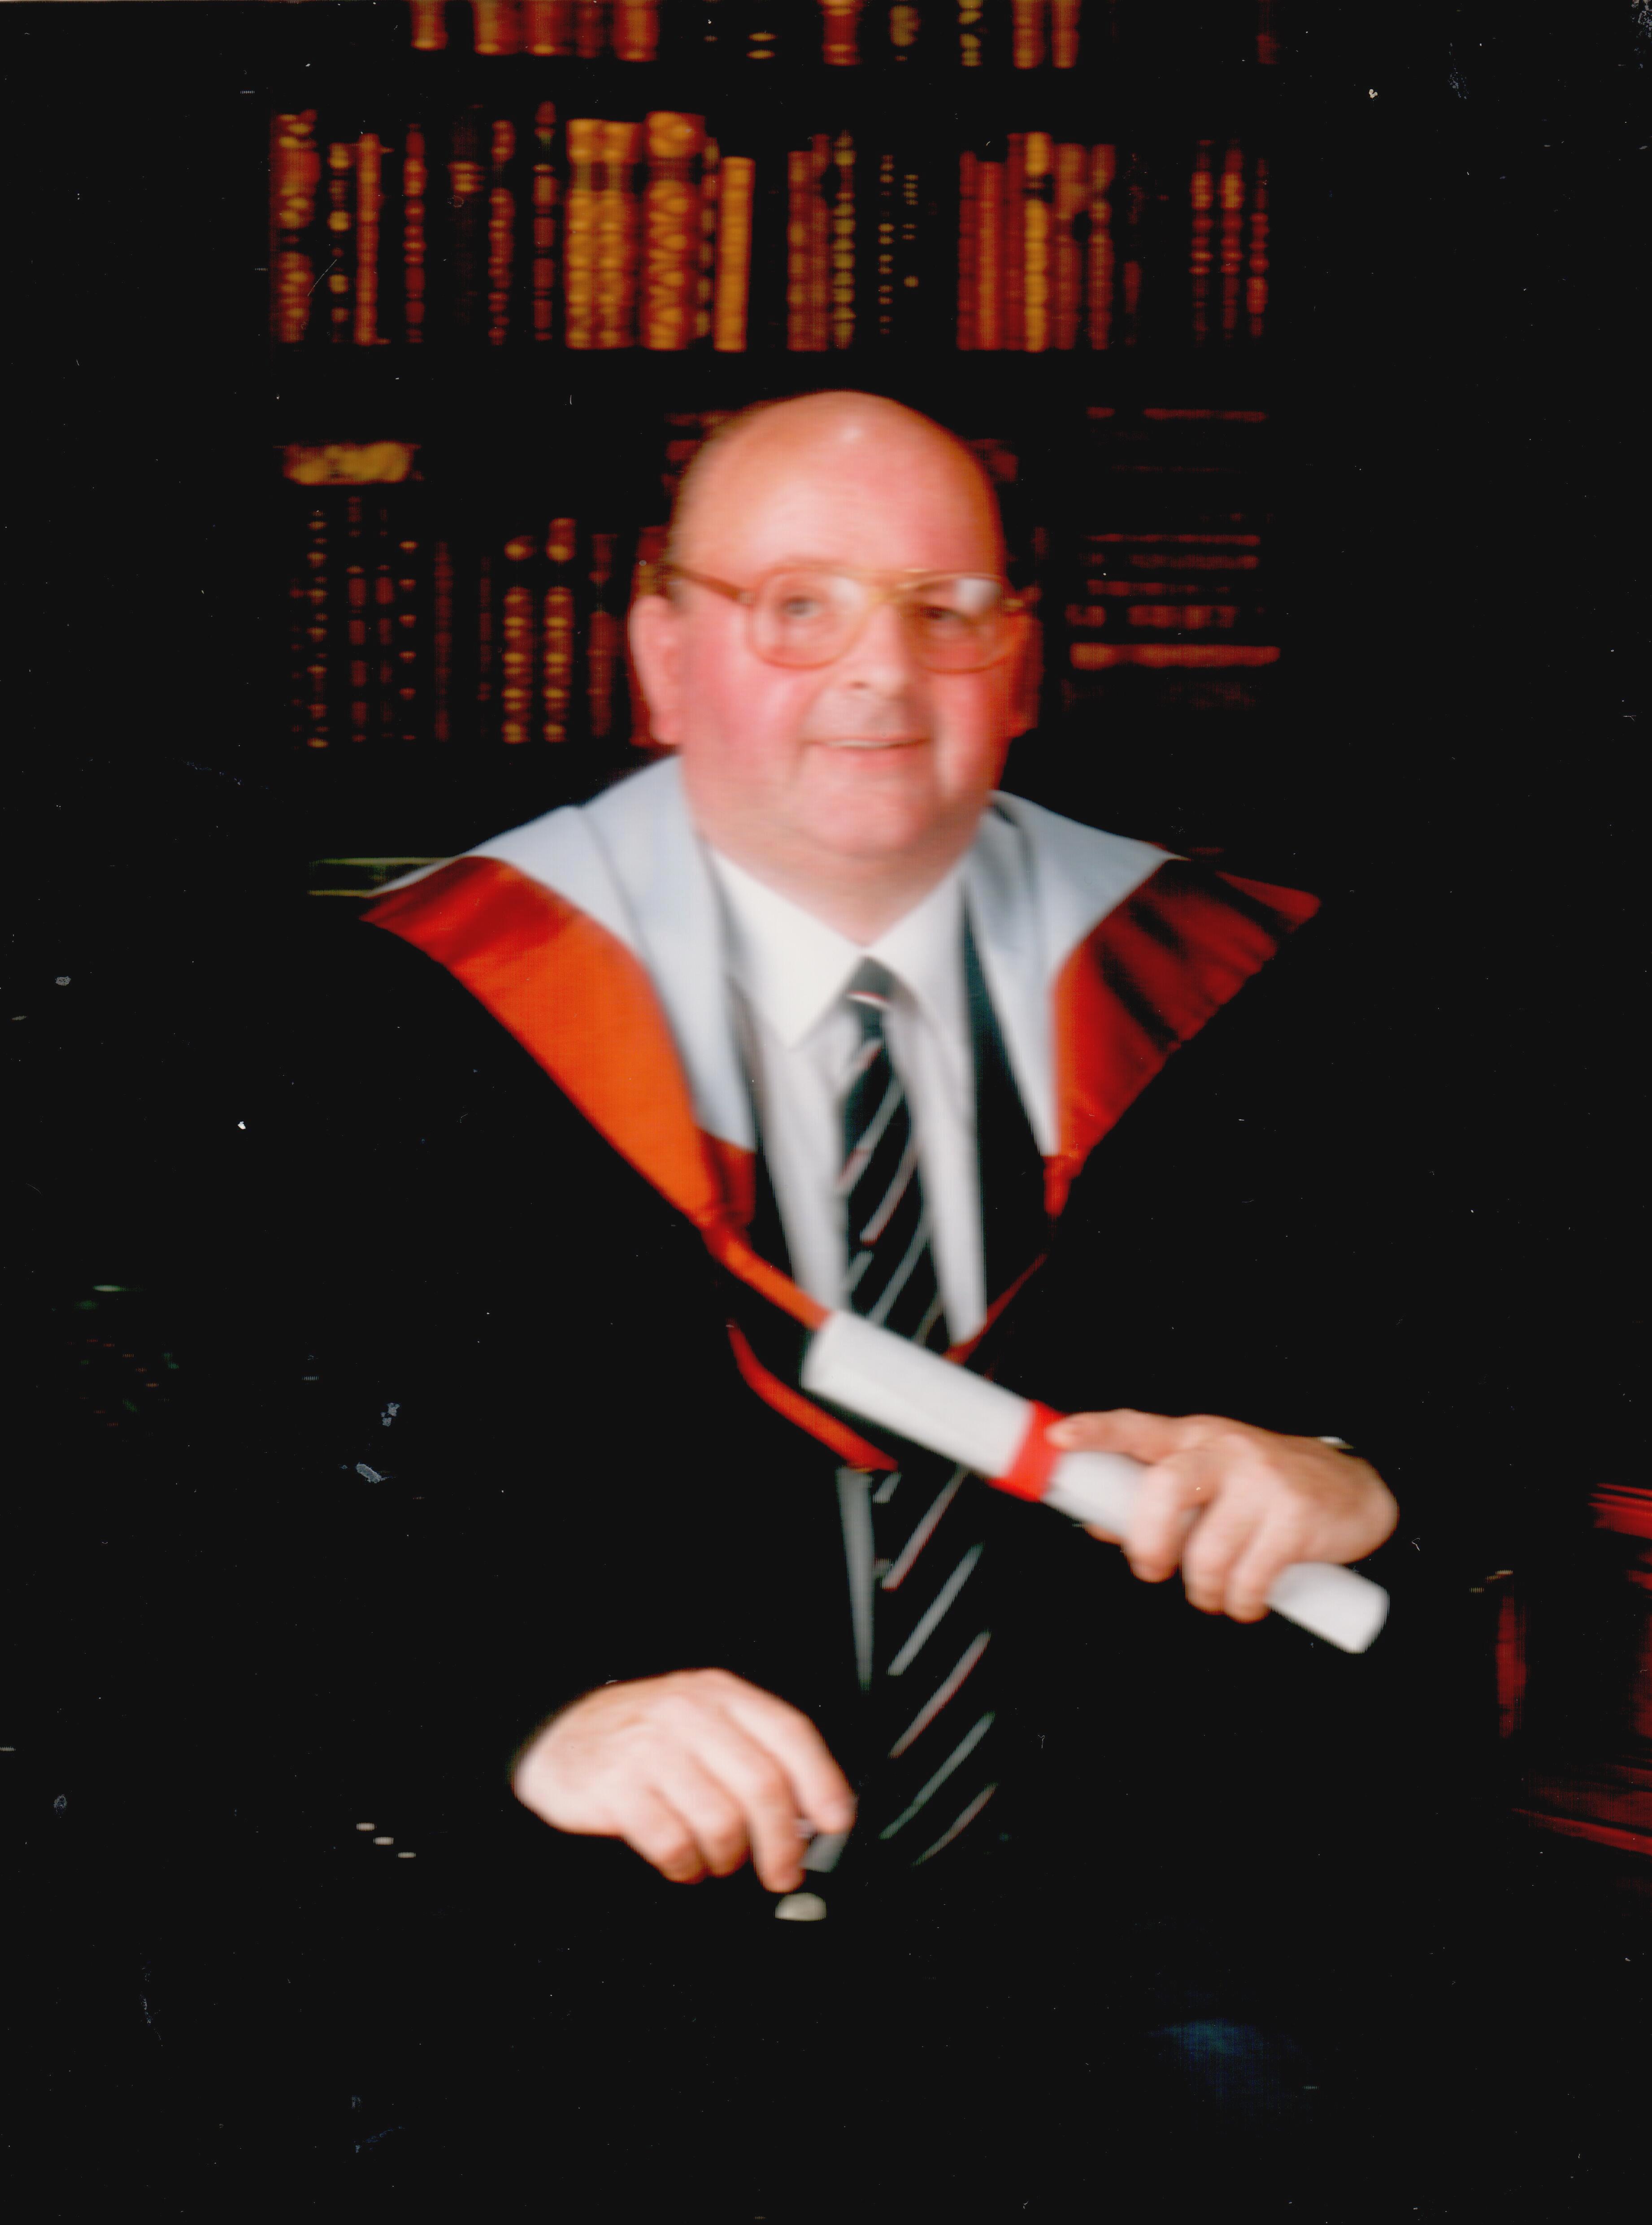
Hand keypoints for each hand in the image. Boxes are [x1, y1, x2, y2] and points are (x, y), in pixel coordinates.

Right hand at [512, 1668, 856, 1892]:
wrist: (558, 1735)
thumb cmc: (643, 1736)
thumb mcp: (702, 1721)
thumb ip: (753, 1752)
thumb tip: (811, 1813)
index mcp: (719, 1694)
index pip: (789, 1733)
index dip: (822, 1782)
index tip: (837, 1822)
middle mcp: (688, 1714)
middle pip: (762, 1786)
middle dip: (783, 1842)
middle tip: (783, 1871)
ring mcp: (650, 1749)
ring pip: (721, 1821)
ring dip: (729, 1858)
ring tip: (719, 1861)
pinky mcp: (617, 1787)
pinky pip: (672, 1843)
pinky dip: (686, 1865)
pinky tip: (683, 1862)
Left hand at [1046, 1410, 1397, 1624]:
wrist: (1357, 1490)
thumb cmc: (1265, 1488)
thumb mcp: (1211, 1479)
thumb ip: (1157, 1497)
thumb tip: (1099, 1522)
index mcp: (1196, 1438)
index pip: (1138, 1427)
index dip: (1096, 1432)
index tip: (1059, 1439)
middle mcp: (1227, 1450)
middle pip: (1165, 1489)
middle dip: (1148, 1542)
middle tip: (1152, 1569)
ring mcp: (1264, 1482)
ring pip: (1207, 1551)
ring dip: (1203, 1590)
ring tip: (1214, 1594)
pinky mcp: (1296, 1518)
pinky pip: (1250, 1578)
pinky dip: (1241, 1603)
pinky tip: (1247, 1600)